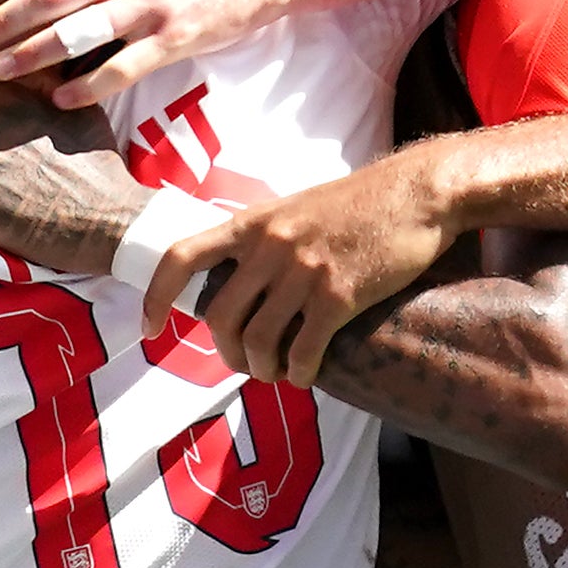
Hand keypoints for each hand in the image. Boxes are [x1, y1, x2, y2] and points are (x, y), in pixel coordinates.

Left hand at [149, 146, 458, 384]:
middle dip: (227, 353)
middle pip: (219, 317)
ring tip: (277, 373)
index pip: (182, 257)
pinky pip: (303, 350)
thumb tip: (241, 279)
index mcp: (253, 222)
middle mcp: (270, 246)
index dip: (156, 297)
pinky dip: (299, 372)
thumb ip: (265, 238)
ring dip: (263, 369)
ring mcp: (303, 270)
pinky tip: (306, 374)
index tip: (150, 328)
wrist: (417, 193)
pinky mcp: (340, 294)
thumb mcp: (297, 207)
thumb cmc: (361, 203)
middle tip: (246, 364)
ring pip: (257, 340)